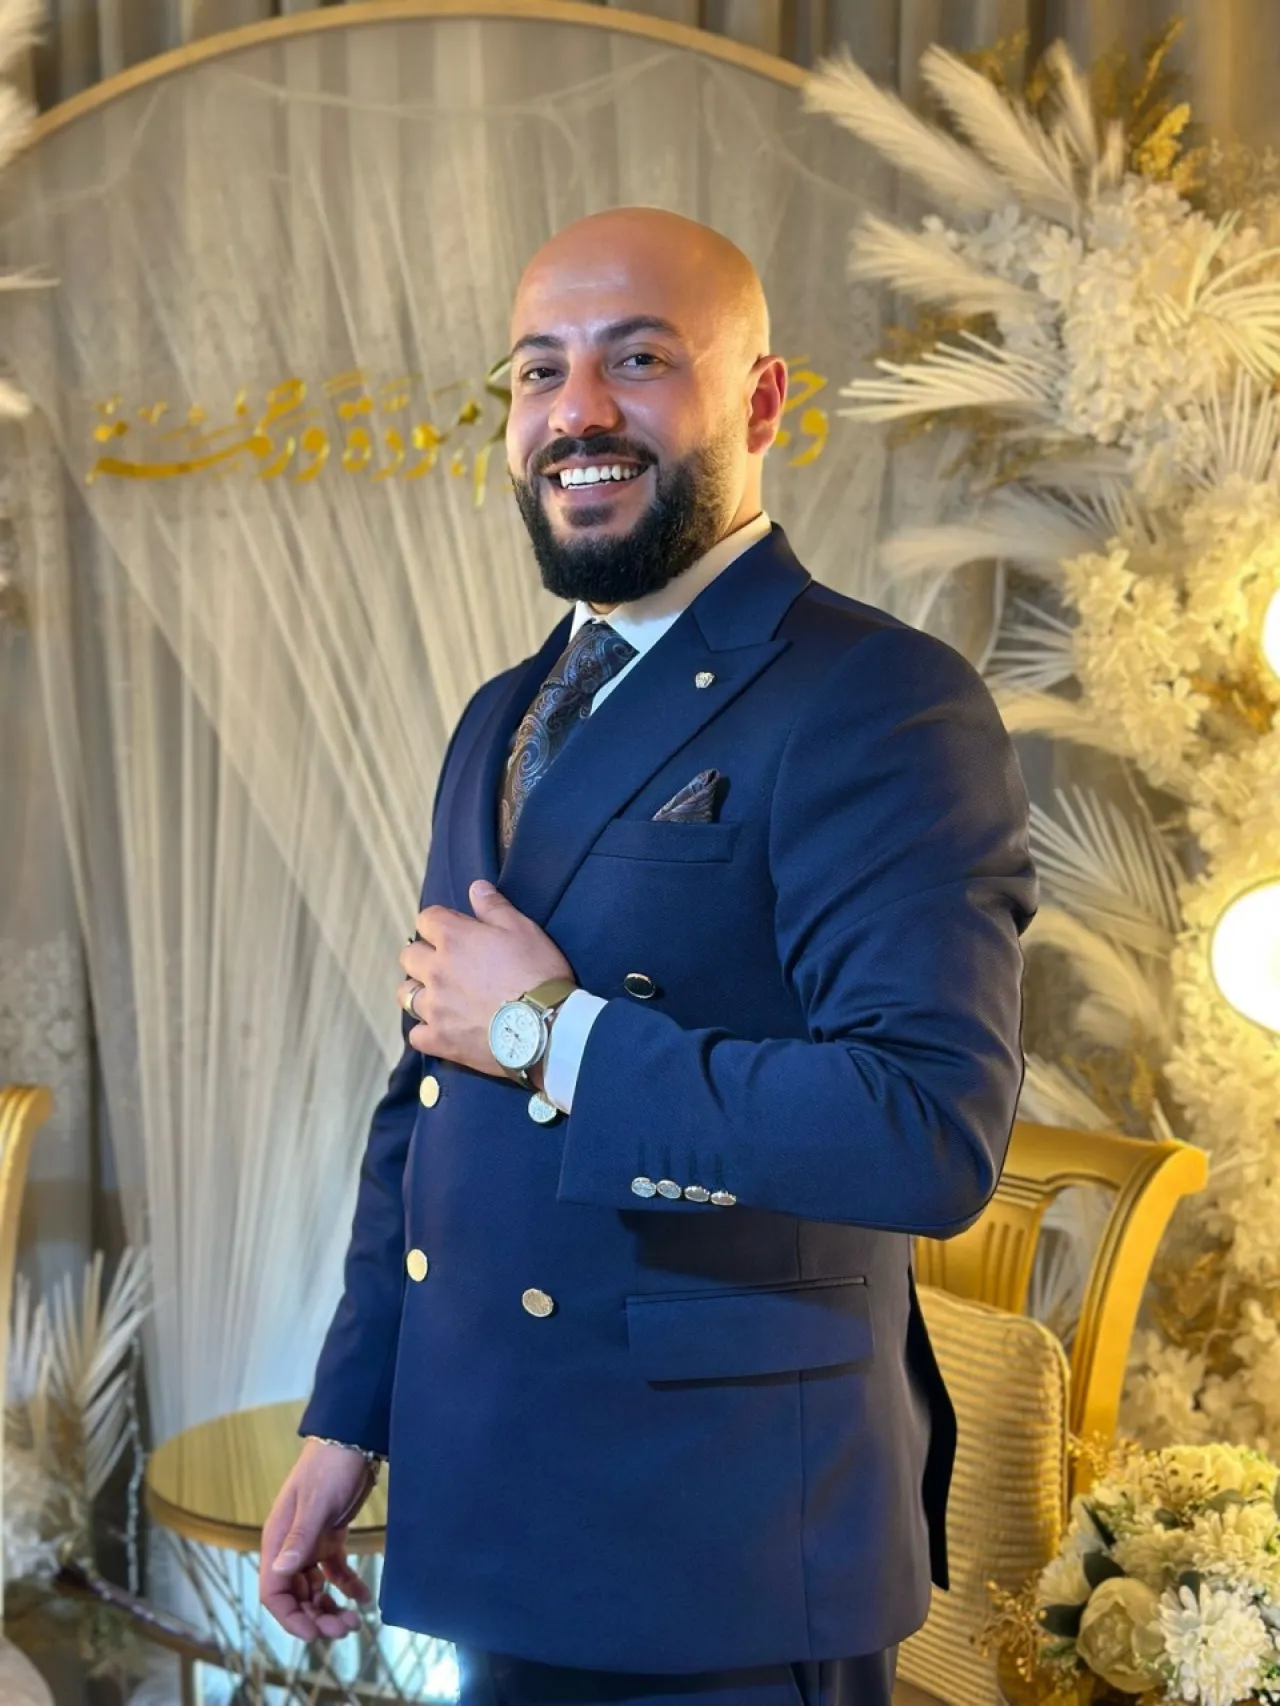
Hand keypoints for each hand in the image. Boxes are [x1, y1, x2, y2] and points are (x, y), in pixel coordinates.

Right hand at [259, 1440, 375, 1639]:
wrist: (351, 1439)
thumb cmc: (329, 1467)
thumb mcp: (316, 1503)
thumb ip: (299, 1537)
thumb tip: (280, 1570)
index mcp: (278, 1541)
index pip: (274, 1593)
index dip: (290, 1618)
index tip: (314, 1634)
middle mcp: (290, 1546)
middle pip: (296, 1597)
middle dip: (317, 1617)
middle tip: (346, 1628)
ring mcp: (310, 1542)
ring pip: (314, 1588)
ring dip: (330, 1607)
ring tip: (355, 1620)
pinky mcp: (330, 1536)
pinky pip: (335, 1570)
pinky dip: (348, 1586)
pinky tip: (364, 1597)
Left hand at [398, 880, 573, 1076]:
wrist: (547, 1026)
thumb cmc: (538, 973)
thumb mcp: (523, 929)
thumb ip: (494, 907)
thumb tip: (475, 887)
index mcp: (454, 938)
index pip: (426, 919)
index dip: (440, 923)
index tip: (455, 930)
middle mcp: (436, 970)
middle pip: (409, 956)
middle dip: (423, 955)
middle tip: (446, 963)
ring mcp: (435, 1007)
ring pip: (406, 994)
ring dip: (419, 990)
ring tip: (439, 995)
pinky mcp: (440, 1039)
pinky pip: (417, 1034)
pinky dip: (426, 1030)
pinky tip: (442, 1028)